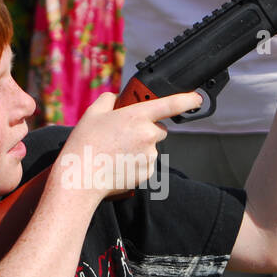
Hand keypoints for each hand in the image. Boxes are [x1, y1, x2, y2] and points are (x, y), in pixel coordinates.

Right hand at [59, 90, 203, 196]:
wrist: (81, 178)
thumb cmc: (85, 145)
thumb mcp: (92, 113)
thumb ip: (108, 100)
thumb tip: (116, 99)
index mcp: (136, 116)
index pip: (171, 104)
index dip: (187, 99)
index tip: (196, 98)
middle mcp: (148, 135)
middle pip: (159, 129)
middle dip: (146, 129)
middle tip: (124, 134)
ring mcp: (149, 155)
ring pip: (151, 148)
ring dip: (140, 148)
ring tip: (116, 152)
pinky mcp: (147, 173)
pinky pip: (146, 164)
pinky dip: (136, 163)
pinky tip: (118, 163)